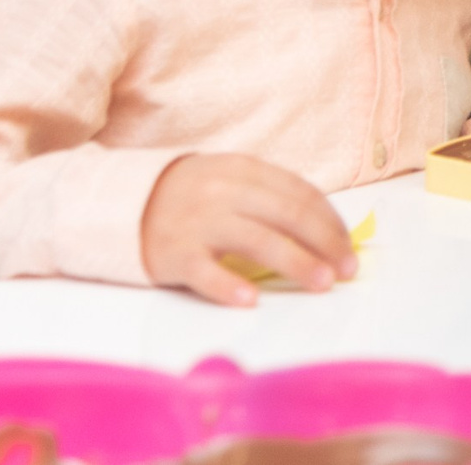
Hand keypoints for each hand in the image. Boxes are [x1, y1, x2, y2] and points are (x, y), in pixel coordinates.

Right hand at [140, 152, 355, 306]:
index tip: (350, 246)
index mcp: (245, 171)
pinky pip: (204, 271)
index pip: (301, 194)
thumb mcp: (230, 182)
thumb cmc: (190, 198)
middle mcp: (225, 192)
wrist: (121, 203)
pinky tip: (251, 299)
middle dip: (325, 243)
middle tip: (347, 269)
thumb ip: (270, 197)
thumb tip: (326, 229)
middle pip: (288, 215)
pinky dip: (228, 284)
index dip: (331, 221)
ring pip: (258, 240)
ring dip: (297, 263)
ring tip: (322, 283)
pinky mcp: (173, 252)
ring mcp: (198, 221)